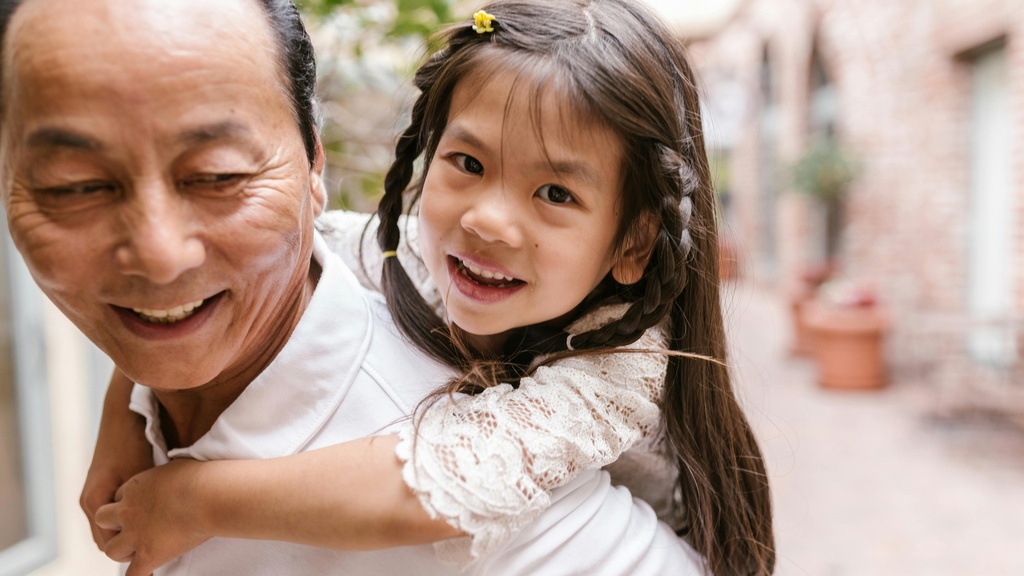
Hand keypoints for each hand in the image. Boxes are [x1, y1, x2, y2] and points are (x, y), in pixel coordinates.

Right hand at [81, 372, 153, 549]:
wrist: (123, 416)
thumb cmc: (134, 444)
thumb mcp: (141, 477)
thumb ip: (143, 506)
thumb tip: (158, 530)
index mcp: (94, 501)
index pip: (109, 544)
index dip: (132, 549)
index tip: (155, 551)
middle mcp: (89, 501)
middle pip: (108, 540)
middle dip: (129, 543)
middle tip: (158, 544)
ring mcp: (93, 495)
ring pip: (110, 527)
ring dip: (128, 531)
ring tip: (156, 531)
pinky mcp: (101, 488)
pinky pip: (112, 515)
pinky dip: (126, 518)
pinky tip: (150, 514)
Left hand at [97, 459, 211, 575]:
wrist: (208, 495)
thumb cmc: (200, 478)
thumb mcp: (175, 466)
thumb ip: (166, 477)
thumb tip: (176, 476)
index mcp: (135, 488)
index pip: (118, 498)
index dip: (129, 505)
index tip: (144, 510)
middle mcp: (128, 511)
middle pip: (103, 520)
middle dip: (115, 526)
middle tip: (133, 531)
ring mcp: (135, 534)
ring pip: (111, 550)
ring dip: (123, 552)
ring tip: (139, 553)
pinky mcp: (148, 554)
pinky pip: (133, 575)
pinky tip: (149, 574)